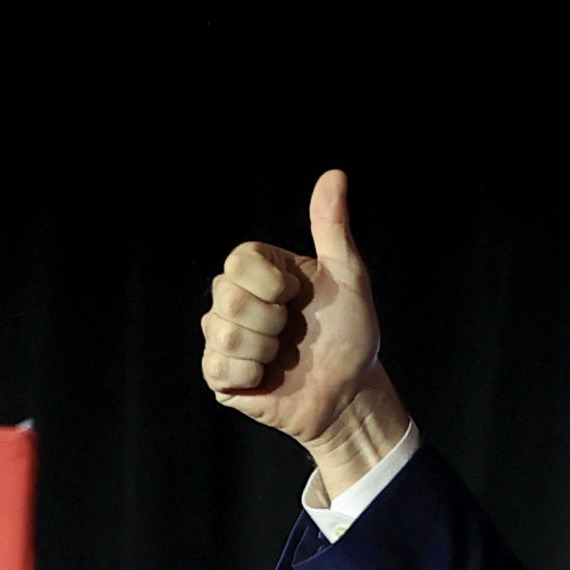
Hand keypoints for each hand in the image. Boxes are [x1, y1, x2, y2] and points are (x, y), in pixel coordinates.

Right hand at [200, 167, 408, 495]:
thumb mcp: (350, 279)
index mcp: (260, 272)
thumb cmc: (350, 336)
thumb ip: (334, 229)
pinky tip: (268, 378)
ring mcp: (224, 337)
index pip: (238, 259)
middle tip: (292, 333)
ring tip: (283, 357)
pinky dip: (252, 376)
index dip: (270, 282)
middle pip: (226, 295)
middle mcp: (236, 299)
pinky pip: (219, 368)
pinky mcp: (220, 374)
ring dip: (266, 350)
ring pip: (222, 332)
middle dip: (271, 319)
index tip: (297, 296)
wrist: (350, 394)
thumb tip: (335, 175)